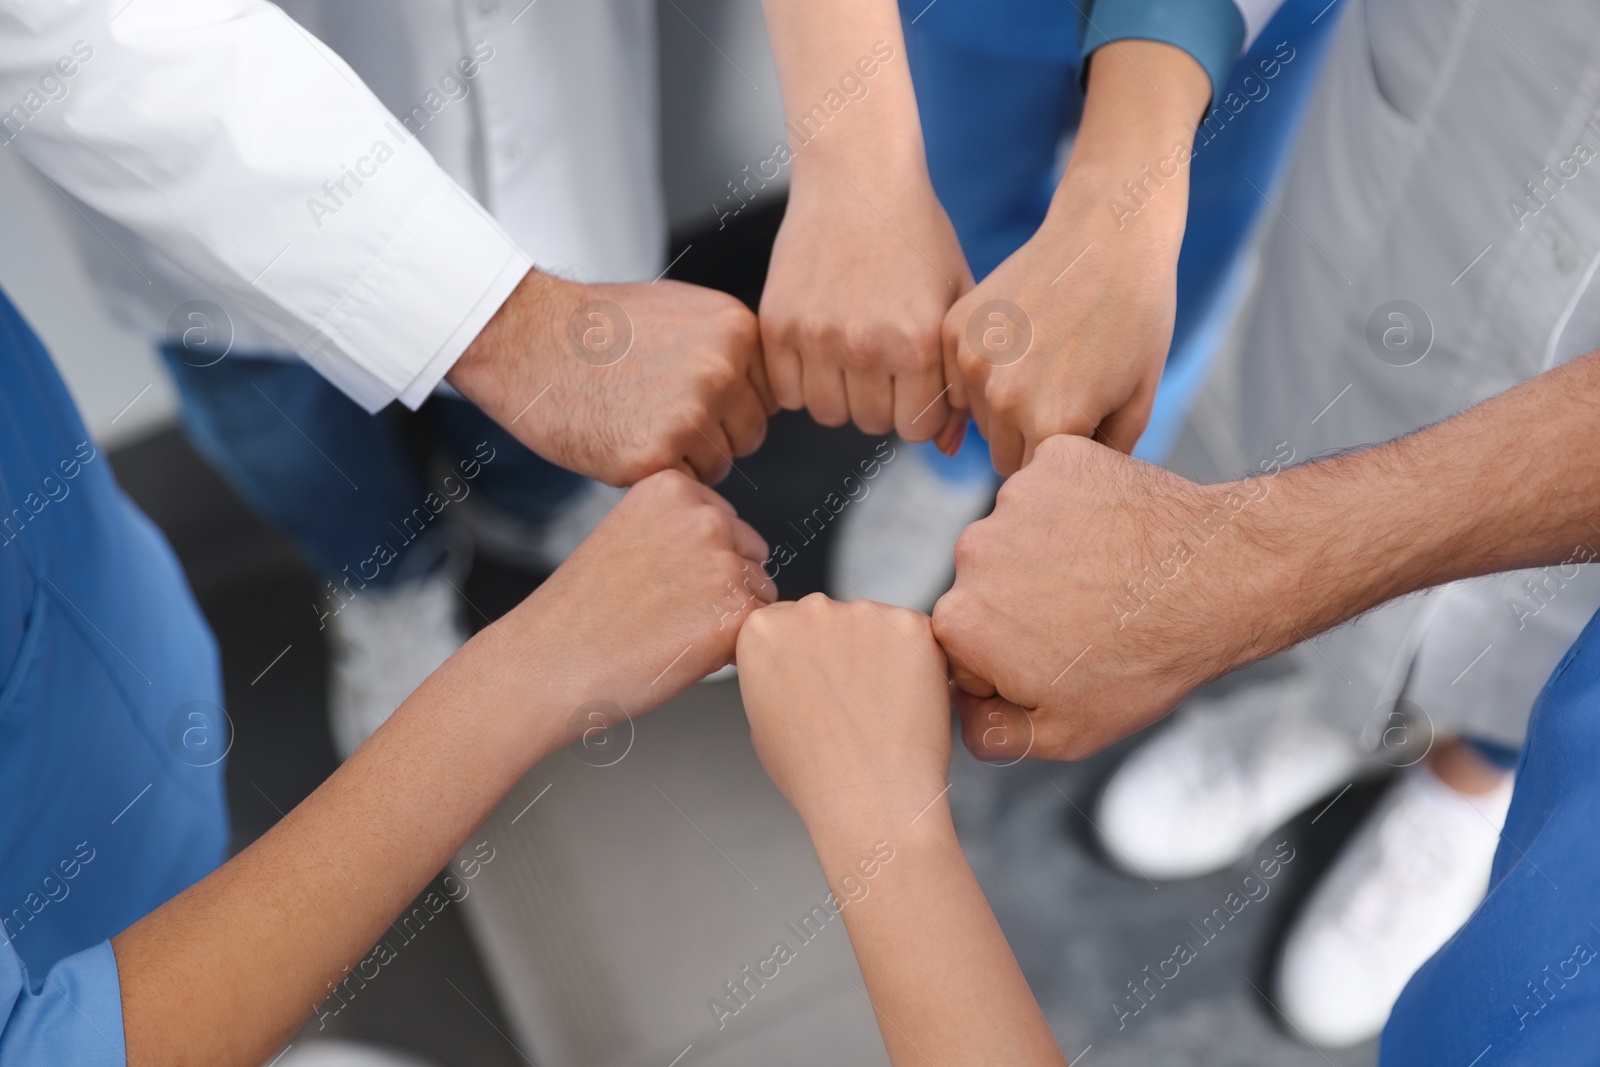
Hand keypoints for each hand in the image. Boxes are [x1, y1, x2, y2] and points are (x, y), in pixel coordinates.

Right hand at [450, 270, 775, 486]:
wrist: (526, 336)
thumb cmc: (596, 326)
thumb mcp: (683, 312)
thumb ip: (729, 349)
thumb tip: (761, 388)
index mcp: (737, 330)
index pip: (768, 395)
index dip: (730, 404)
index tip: (689, 393)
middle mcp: (723, 371)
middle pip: (749, 434)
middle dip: (712, 434)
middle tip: (656, 410)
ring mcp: (691, 415)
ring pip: (719, 466)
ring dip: (685, 459)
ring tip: (636, 420)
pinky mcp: (656, 456)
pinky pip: (681, 486)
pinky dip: (653, 474)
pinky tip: (621, 438)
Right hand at [508, 469, 776, 734]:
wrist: (548, 662)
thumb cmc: (581, 612)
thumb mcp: (629, 535)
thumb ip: (681, 528)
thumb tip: (735, 546)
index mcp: (676, 488)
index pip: (727, 525)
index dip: (699, 565)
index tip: (658, 584)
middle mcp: (705, 515)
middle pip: (750, 556)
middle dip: (722, 588)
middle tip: (663, 613)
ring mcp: (723, 563)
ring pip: (759, 594)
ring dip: (728, 618)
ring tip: (669, 632)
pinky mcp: (735, 613)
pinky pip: (758, 631)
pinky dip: (730, 649)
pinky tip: (681, 652)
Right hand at [737, 594, 952, 835]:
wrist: (872, 799)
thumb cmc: (816, 774)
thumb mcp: (761, 721)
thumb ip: (773, 674)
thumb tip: (796, 665)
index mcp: (762, 631)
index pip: (782, 623)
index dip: (802, 657)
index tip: (814, 683)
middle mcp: (809, 610)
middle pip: (826, 618)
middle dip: (839, 649)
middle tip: (850, 699)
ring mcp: (863, 613)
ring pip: (872, 624)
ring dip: (877, 652)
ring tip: (879, 706)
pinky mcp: (911, 624)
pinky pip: (912, 635)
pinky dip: (914, 661)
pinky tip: (905, 700)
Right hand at [760, 167, 971, 448]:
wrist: (858, 178)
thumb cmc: (918, 237)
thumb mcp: (957, 301)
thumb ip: (959, 379)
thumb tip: (951, 450)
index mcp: (918, 342)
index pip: (918, 429)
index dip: (921, 408)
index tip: (918, 379)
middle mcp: (866, 345)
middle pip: (874, 425)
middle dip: (883, 400)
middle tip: (884, 355)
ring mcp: (817, 336)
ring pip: (829, 414)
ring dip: (842, 393)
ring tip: (852, 350)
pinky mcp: (778, 325)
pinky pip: (789, 393)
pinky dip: (803, 380)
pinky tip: (820, 345)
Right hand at [931, 435, 1284, 759]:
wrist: (1221, 578)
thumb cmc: (1148, 659)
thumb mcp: (1068, 733)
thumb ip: (996, 735)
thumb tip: (968, 717)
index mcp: (961, 622)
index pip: (964, 646)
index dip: (1009, 660)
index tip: (1057, 657)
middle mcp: (971, 553)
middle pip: (985, 585)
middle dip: (1022, 604)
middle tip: (1088, 618)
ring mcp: (1013, 499)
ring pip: (1018, 535)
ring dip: (1049, 553)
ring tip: (1107, 577)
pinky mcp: (1054, 459)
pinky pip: (1052, 487)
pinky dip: (1077, 506)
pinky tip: (1115, 535)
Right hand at [943, 38, 1209, 474]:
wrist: (1107, 234)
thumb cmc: (1136, 318)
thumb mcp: (1136, 402)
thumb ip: (1099, 460)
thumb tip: (1066, 494)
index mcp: (1052, 427)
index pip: (1041, 477)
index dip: (1064, 458)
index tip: (1083, 427)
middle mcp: (1003, 402)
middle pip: (1003, 455)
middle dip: (1029, 437)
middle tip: (1065, 392)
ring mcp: (972, 364)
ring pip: (977, 418)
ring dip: (1002, 405)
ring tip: (1045, 361)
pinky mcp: (954, 330)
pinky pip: (958, 379)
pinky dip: (981, 370)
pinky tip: (1020, 338)